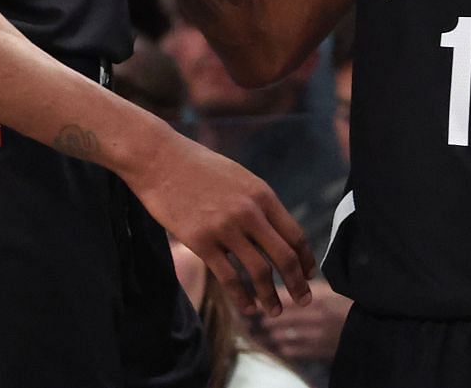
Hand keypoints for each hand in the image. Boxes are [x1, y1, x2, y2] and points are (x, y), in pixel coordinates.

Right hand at [128, 131, 315, 318]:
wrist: (160, 159)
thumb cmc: (198, 167)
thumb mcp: (239, 177)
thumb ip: (257, 202)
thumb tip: (273, 231)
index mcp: (262, 194)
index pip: (295, 234)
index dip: (306, 259)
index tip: (310, 274)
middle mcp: (249, 212)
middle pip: (284, 256)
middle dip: (298, 283)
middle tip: (304, 300)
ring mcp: (225, 228)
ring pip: (259, 272)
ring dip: (271, 296)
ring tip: (275, 311)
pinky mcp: (200, 242)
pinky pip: (229, 278)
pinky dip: (242, 298)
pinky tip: (248, 308)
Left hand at [259, 277, 351, 360]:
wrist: (372, 322)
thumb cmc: (350, 302)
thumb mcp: (332, 288)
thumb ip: (310, 286)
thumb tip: (286, 281)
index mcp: (319, 297)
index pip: (286, 297)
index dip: (270, 298)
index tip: (258, 298)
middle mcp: (316, 316)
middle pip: (282, 317)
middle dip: (269, 316)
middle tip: (260, 314)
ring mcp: (318, 334)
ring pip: (285, 335)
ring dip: (274, 332)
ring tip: (268, 329)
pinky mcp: (320, 349)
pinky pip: (294, 350)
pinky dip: (284, 346)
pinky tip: (281, 342)